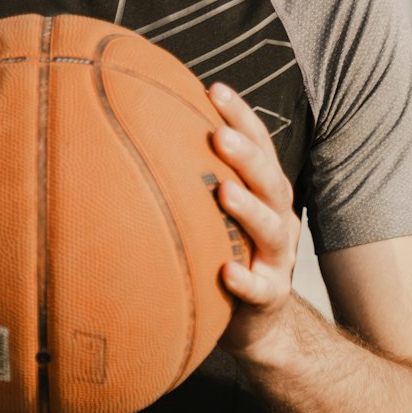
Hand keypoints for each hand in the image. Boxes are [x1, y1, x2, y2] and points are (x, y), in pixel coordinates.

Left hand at [207, 81, 300, 362]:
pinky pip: (261, 289)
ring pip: (272, 230)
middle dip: (247, 155)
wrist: (257, 323)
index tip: (214, 89)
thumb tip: (134, 128)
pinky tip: (226, 273)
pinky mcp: (271, 297)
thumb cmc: (225, 253)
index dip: (241, 116)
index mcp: (264, 194)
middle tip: (219, 134)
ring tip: (224, 191)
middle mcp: (277, 219)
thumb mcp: (213, 214)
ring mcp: (277, 259)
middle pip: (270, 180)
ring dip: (249, 209)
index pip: (259, 146)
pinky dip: (246, 281)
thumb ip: (190, 179)